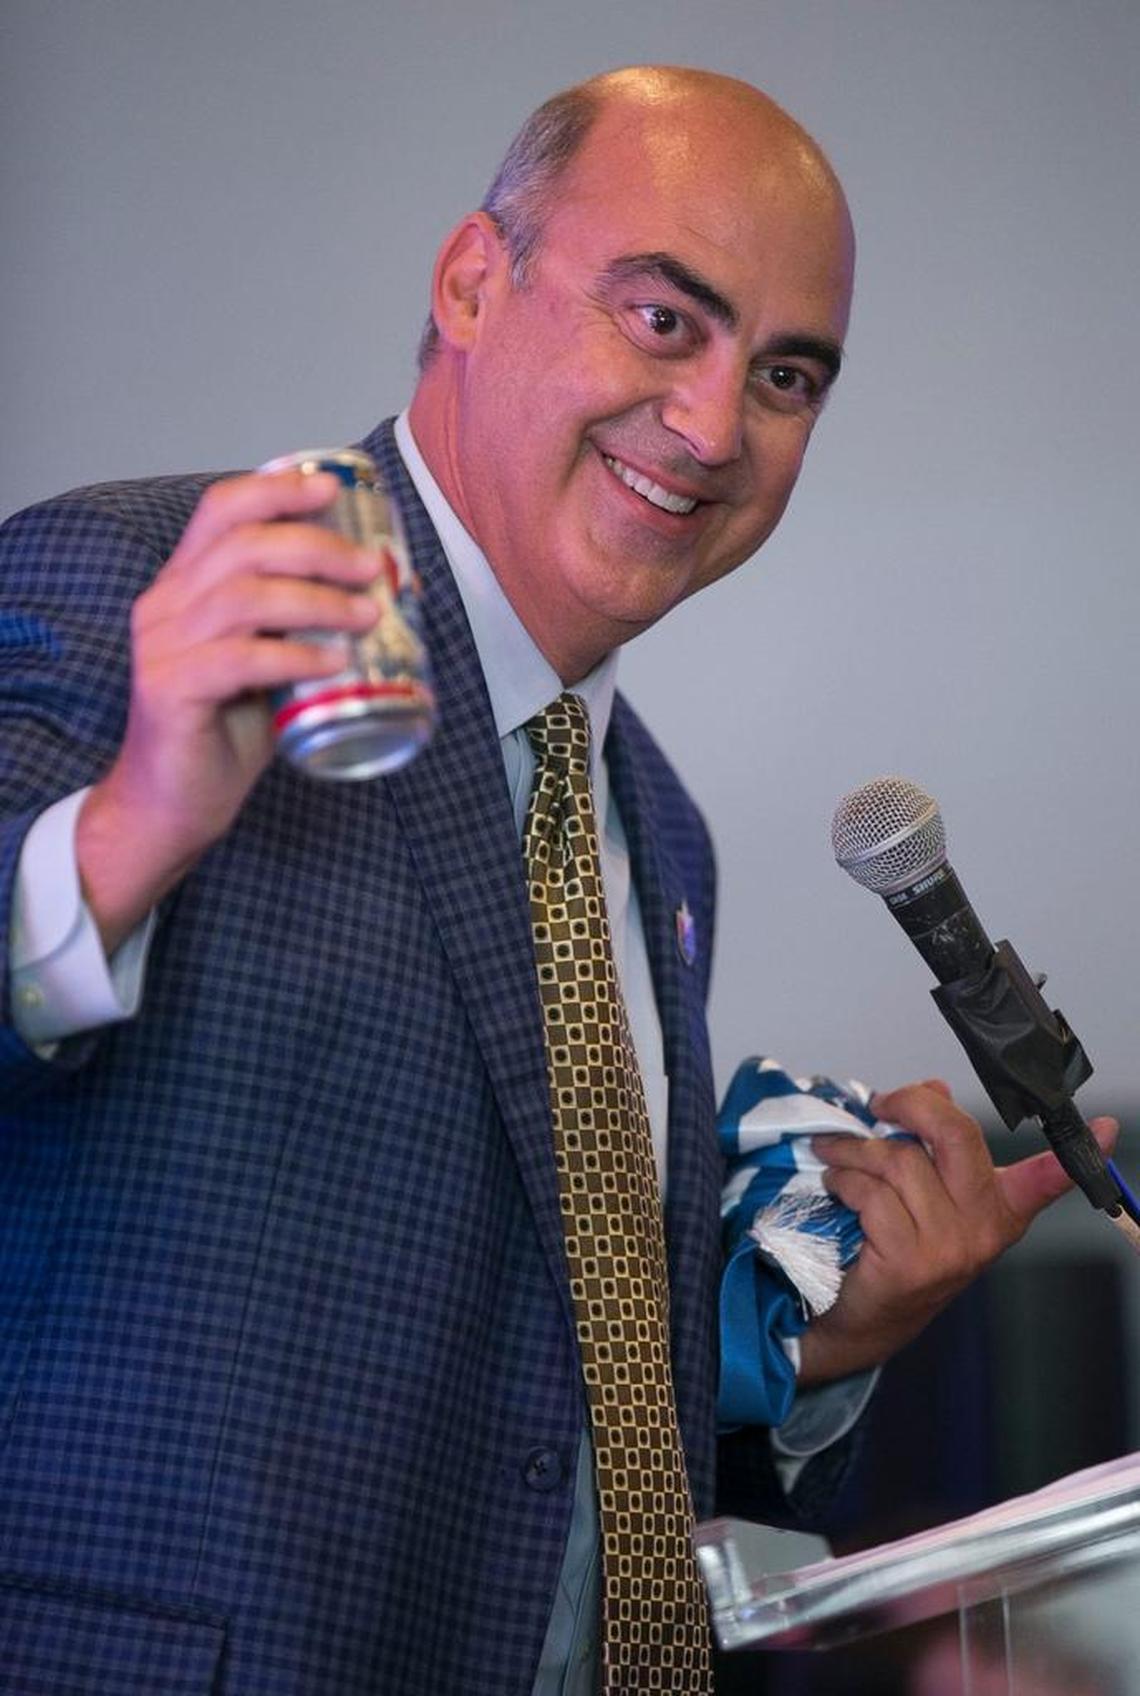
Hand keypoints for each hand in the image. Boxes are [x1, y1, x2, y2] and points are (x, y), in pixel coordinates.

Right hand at [76, 468, 384, 950]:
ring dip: (317, 601)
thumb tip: (381, 595)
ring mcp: (162, 647)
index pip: (221, 510)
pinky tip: (334, 663)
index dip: (276, 489)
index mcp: (183, 585)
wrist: (172, 804)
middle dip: (317, 547)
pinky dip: (295, 655)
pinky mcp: (170, 692)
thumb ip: (298, 624)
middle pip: (243, 545)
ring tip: (368, 616)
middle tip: (372, 568)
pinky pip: (240, 658)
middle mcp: (165, 605)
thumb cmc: (225, 731)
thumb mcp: (267, 661)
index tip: (332, 488)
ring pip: (244, 596)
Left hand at [796, 1079, 1117, 1384]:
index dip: (1077, 1156)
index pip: (1045, 1178)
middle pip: (957, 1135)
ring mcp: (950, 1247)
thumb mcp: (926, 1190)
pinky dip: (844, 1180)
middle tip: (882, 1104)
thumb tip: (934, 1088)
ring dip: (854, 1150)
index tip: (1110, 1129)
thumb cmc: (895, 1241)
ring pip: (898, 1161)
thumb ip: (934, 1140)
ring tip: (837, 1154)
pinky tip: (837, 1185)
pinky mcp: (910, 1262)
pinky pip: (871, 1193)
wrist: (867, 1315)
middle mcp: (983, 1227)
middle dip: (912, 1105)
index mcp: (999, 1206)